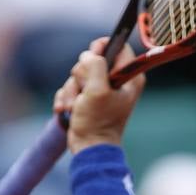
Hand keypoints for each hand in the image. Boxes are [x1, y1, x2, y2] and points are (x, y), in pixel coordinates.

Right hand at [54, 38, 144, 153]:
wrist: (89, 148)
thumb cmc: (97, 122)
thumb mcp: (97, 90)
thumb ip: (95, 66)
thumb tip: (91, 55)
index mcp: (129, 77)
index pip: (118, 46)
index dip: (102, 48)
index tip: (93, 56)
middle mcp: (117, 81)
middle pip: (92, 59)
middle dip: (81, 76)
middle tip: (85, 92)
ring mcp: (101, 90)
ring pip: (78, 74)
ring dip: (72, 90)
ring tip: (75, 107)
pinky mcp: (87, 98)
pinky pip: (71, 87)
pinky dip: (66, 98)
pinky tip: (68, 111)